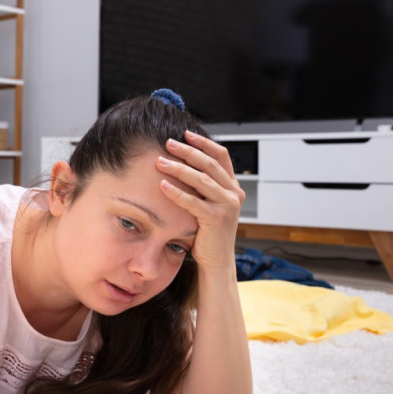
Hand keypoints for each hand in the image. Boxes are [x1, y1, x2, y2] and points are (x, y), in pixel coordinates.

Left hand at [156, 131, 244, 272]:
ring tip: (159, 161)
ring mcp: (227, 205)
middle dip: (187, 151)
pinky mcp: (216, 218)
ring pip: (201, 179)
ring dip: (178, 168)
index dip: (203, 143)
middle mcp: (233, 193)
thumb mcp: (209, 203)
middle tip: (167, 143)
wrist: (216, 260)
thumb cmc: (207, 231)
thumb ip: (203, 186)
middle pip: (209, 164)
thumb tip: (183, 163)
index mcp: (233, 186)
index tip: (185, 133)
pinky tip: (161, 185)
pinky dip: (176, 192)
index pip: (221, 156)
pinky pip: (192, 201)